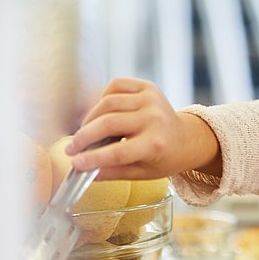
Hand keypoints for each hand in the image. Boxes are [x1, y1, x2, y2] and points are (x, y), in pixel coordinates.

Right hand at [65, 77, 218, 180]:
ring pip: (107, 103)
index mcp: (156, 144)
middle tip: (71, 148)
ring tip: (85, 132)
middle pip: (108, 123)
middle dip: (84, 137)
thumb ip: (113, 172)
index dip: (93, 158)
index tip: (74, 163)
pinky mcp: (147, 87)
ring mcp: (151, 99)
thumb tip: (85, 172)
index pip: (118, 152)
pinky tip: (101, 113)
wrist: (187, 138)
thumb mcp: (142, 173)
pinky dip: (102, 98)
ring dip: (89, 118)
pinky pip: (115, 86)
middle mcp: (154, 118)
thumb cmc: (164, 158)